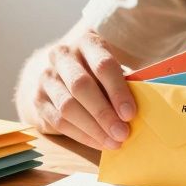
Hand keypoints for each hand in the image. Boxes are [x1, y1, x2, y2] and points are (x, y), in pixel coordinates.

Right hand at [29, 29, 135, 150]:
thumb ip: (127, 82)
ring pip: (67, 106)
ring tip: (113, 143)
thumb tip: (148, 101)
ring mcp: (46, 77)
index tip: (130, 114)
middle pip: (81, 86)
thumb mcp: (114, 70)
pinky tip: (99, 143)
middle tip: (123, 133)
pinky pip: (58, 121)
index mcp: (87, 43)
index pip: (102, 65)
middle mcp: (62, 56)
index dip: (118, 90)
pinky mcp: (38, 99)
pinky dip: (81, 135)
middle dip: (104, 113)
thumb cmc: (99, 74)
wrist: (62, 74)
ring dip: (93, 128)